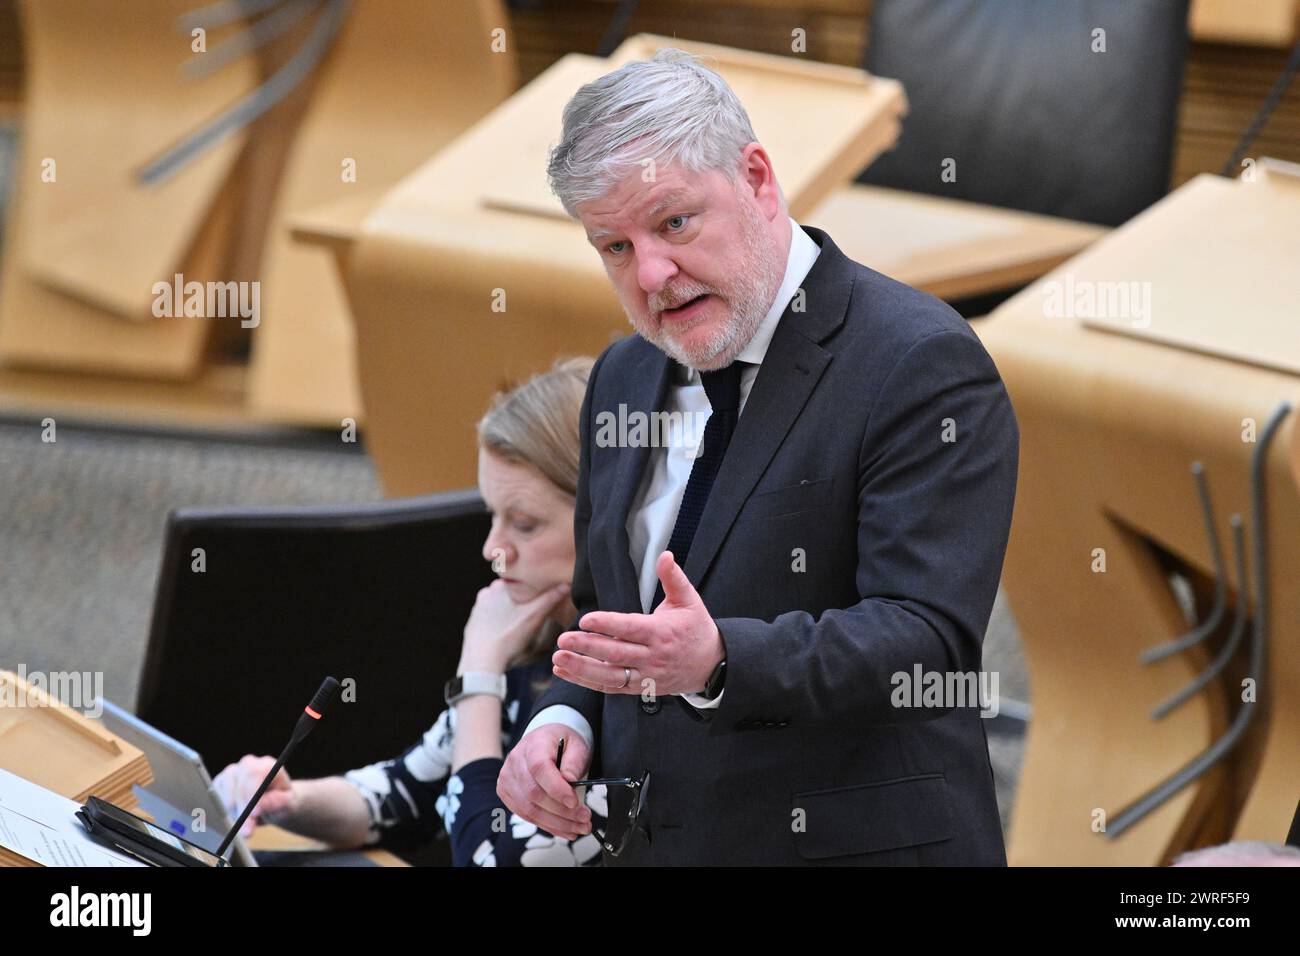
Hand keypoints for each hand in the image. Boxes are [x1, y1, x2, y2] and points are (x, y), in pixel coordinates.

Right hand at [212, 754, 299, 837]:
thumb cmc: (282, 801)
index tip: (254, 813)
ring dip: (234, 814)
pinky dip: (224, 813)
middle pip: (238, 784)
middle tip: (247, 831)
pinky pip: (216, 799)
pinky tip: (237, 818)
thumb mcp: (287, 803)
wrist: (274, 804)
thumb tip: (259, 805)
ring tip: (246, 825)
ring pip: (225, 794)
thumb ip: (277, 802)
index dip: (251, 793)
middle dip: (242, 810)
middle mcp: (248, 764)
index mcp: (267, 764)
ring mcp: (232, 772)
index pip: (254, 773)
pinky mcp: (220, 783)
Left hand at [460, 579, 570, 671]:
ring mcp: (477, 609)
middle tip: (531, 615)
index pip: (522, 580)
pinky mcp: (473, 624)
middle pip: (511, 593)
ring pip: (501, 605)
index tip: (540, 600)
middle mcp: (486, 593)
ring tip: (519, 627)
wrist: (481, 660)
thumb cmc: (508, 636)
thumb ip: (550, 598)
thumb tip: (565, 584)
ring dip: (510, 612)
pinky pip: (491, 619)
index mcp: (500, 586)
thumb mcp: (535, 616)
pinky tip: (506, 634)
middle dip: (521, 601)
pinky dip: (499, 624)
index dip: (533, 589)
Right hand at [496, 723, 591, 840]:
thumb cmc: (562, 743)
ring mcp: (508, 778)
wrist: (545, 741)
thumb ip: (574, 762)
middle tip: (585, 818)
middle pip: (534, 793)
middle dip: (562, 812)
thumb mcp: (577, 745)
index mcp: (534, 744)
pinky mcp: (507, 794)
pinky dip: (547, 825)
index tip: (574, 802)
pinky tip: (564, 828)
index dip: (556, 789)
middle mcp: (516, 761)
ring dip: (556, 823)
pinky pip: (525, 815)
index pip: (539, 768)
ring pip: (529, 809)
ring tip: (579, 827)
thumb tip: (570, 780)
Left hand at [552, 551, 723, 696]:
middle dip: (587, 647)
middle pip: (616, 653)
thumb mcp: (690, 600)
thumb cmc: (697, 628)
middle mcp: (652, 657)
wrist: (712, 665)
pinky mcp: (640, 687)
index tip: (585, 620)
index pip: (630, 628)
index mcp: (662, 633)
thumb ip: (673, 578)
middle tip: (563, 639)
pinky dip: (586, 682)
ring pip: (610, 675)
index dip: (607, 625)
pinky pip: (610, 687)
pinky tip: (565, 671)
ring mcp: (646, 675)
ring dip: (582, 668)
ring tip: (558, 658)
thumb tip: (665, 554)